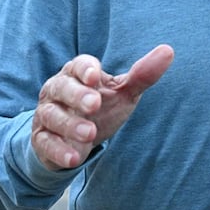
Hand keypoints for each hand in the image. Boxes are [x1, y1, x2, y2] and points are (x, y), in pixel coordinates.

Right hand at [31, 44, 173, 170]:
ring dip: (70, 125)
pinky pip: (45, 143)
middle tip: (94, 104)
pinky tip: (74, 157)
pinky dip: (58, 150)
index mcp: (76, 73)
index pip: (77, 65)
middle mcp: (57, 90)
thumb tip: (168, 51)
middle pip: (62, 87)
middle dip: (77, 95)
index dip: (85, 69)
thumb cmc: (101, 106)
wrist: (76, 137)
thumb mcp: (123, 92)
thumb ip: (143, 74)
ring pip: (52, 115)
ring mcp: (47, 114)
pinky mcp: (41, 139)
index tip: (95, 76)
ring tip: (89, 134)